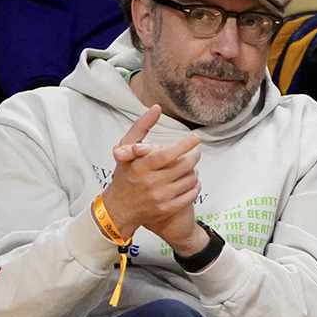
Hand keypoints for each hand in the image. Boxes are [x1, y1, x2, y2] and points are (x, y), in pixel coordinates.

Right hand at [101, 105, 202, 239]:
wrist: (119, 207)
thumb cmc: (124, 173)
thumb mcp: (125, 148)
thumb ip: (141, 127)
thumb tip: (157, 108)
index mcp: (140, 166)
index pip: (167, 154)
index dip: (184, 145)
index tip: (195, 138)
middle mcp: (150, 182)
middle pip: (183, 166)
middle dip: (194, 157)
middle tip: (196, 152)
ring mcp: (159, 197)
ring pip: (189, 180)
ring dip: (195, 171)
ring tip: (192, 167)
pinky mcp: (166, 209)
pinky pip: (190, 196)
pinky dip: (195, 187)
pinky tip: (193, 181)